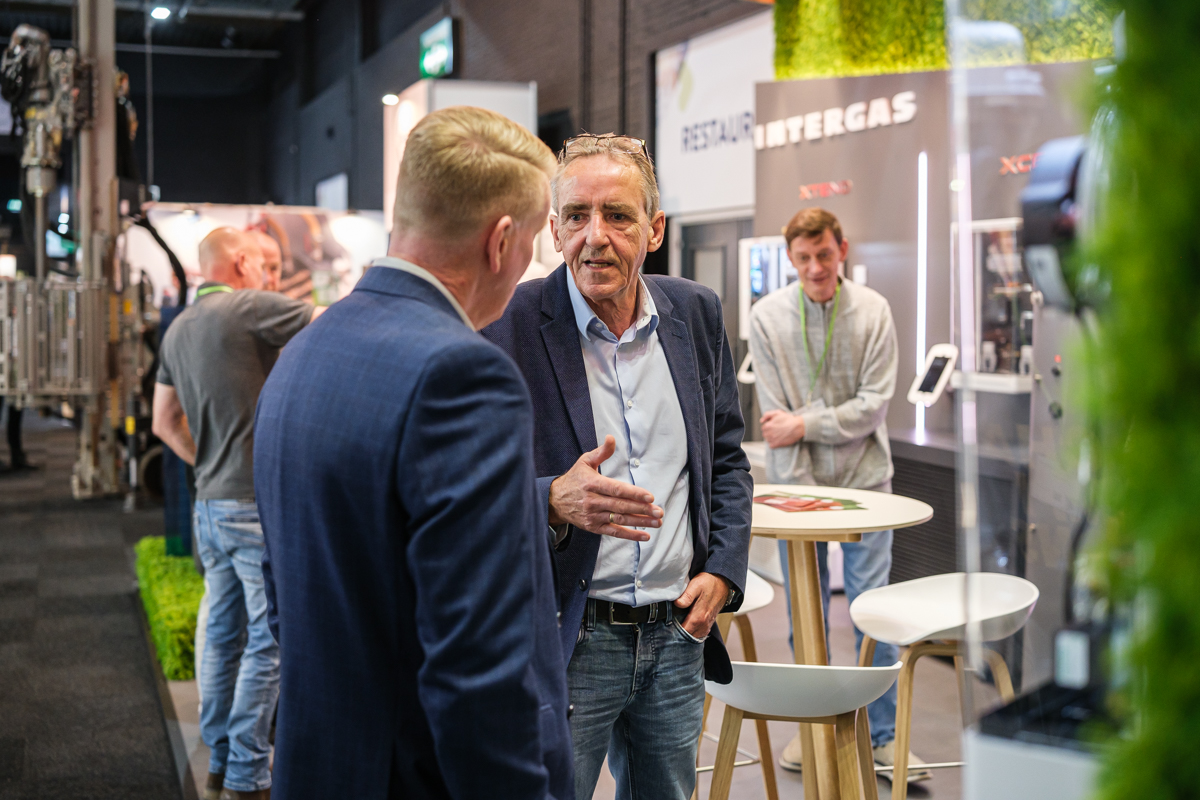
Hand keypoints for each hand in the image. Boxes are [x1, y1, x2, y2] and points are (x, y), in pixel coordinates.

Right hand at [548, 435, 662, 541]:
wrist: (555, 500)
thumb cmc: (574, 479)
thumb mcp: (585, 462)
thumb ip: (601, 452)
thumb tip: (611, 438)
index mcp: (592, 484)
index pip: (616, 489)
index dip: (634, 493)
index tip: (650, 497)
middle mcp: (592, 501)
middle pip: (621, 506)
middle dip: (642, 509)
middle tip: (659, 511)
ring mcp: (593, 516)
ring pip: (620, 520)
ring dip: (640, 522)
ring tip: (657, 522)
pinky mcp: (593, 527)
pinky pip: (614, 532)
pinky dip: (630, 535)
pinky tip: (645, 535)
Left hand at [674, 572, 730, 639]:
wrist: (722, 582)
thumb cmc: (708, 583)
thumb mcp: (696, 585)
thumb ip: (687, 596)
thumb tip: (677, 604)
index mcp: (699, 616)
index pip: (684, 631)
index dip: (675, 632)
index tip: (667, 630)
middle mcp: (704, 623)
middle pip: (689, 636)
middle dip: (679, 635)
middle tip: (669, 630)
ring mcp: (708, 624)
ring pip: (695, 636)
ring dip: (686, 635)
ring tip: (676, 630)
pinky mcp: (709, 622)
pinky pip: (700, 633)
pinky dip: (693, 633)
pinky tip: (687, 629)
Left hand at [760, 409, 804, 448]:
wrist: (798, 427)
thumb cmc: (788, 419)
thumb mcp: (777, 413)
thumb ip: (767, 415)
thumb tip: (761, 421)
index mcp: (768, 425)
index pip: (763, 428)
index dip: (769, 426)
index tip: (774, 426)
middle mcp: (769, 433)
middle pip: (765, 434)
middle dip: (769, 432)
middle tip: (777, 430)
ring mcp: (772, 439)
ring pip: (768, 440)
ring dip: (771, 438)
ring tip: (779, 434)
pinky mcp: (777, 444)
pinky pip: (771, 446)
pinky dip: (774, 443)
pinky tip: (779, 439)